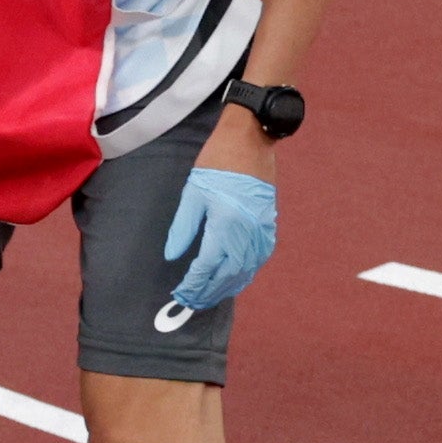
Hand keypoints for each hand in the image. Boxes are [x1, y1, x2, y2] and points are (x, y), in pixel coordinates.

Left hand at [164, 166, 278, 313]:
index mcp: (225, 223)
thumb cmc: (217, 162)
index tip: (180, 293)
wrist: (251, 139)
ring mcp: (262, 230)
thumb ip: (183, 228)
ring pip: (245, 270)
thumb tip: (172, 255)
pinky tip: (233, 280)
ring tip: (209, 297)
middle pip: (228, 274)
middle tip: (191, 302)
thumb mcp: (193, 193)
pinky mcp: (269, 226)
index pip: (208, 265)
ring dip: (226, 287)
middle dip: (208, 292)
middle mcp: (247, 232)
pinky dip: (244, 274)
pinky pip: (258, 259)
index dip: (194, 283)